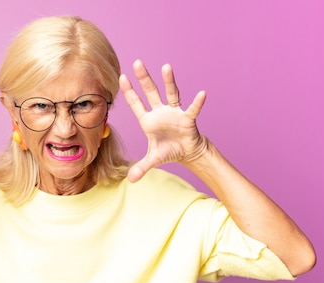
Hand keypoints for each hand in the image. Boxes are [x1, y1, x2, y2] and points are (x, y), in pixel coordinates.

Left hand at [120, 60, 207, 181]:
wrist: (186, 153)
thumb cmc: (168, 151)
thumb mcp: (153, 160)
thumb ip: (141, 167)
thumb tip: (130, 180)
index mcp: (148, 120)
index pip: (136, 104)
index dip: (129, 92)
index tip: (122, 77)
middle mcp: (160, 112)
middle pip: (150, 92)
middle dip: (144, 78)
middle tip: (137, 62)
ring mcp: (174, 113)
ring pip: (170, 93)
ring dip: (168, 81)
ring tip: (166, 66)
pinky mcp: (187, 118)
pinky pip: (192, 109)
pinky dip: (197, 102)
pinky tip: (202, 94)